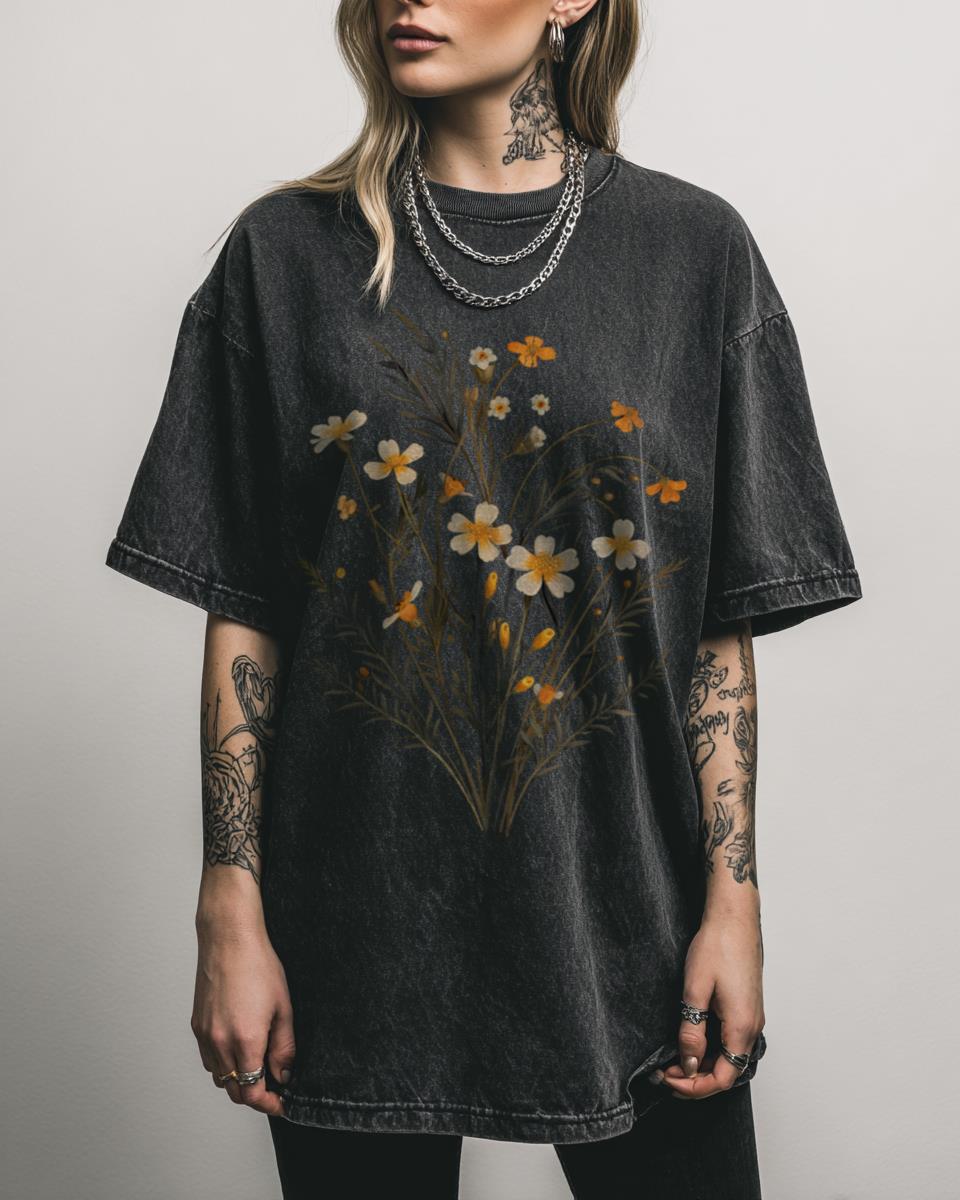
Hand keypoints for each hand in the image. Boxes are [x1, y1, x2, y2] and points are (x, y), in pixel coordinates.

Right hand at [191, 915, 295, 1116]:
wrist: (229, 939)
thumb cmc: (258, 966)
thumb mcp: (283, 1007)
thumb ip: (284, 1047)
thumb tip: (284, 1074)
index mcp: (245, 1040)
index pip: (252, 1092)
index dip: (268, 1104)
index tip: (281, 1103)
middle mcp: (220, 1043)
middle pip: (234, 1091)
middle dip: (255, 1095)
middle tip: (274, 1088)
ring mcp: (205, 1035)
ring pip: (219, 1077)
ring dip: (238, 1080)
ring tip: (258, 1066)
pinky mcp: (196, 1026)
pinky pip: (208, 1059)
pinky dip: (223, 1065)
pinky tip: (238, 1049)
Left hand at [659, 908, 764, 1099]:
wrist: (734, 918)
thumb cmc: (717, 946)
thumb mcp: (695, 990)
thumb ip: (692, 1031)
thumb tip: (689, 1064)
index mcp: (742, 1027)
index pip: (722, 1078)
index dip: (694, 1087)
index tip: (668, 1079)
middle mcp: (753, 1027)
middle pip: (727, 1072)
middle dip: (695, 1079)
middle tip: (664, 1072)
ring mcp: (752, 1017)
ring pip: (729, 1057)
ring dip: (703, 1064)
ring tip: (673, 1059)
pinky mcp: (747, 1008)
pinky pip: (731, 1041)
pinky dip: (711, 1049)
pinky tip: (691, 1041)